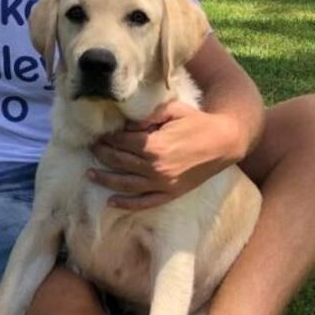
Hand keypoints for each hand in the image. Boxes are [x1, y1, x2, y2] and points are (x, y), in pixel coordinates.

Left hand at [88, 100, 243, 210]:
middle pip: (119, 161)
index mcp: (154, 145)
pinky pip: (144, 202)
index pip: (121, 141)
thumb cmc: (197, 122)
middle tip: (91, 147)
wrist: (224, 142)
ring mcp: (162, 184)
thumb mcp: (172, 110)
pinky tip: (111, 202)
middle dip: (102, 153)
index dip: (107, 136)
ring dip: (105, 179)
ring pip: (125, 184)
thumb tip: (125, 123)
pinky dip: (126, 204)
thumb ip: (147, 116)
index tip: (98, 133)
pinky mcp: (170, 194)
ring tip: (89, 174)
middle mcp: (155, 167)